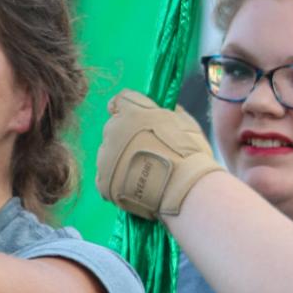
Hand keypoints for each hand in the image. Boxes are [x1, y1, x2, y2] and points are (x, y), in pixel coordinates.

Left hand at [96, 90, 220, 220]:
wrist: (184, 190)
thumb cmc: (190, 153)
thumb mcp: (184, 122)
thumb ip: (167, 112)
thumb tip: (162, 109)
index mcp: (132, 113)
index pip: (119, 102)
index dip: (127, 110)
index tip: (133, 119)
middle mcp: (113, 131)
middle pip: (113, 129)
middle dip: (126, 138)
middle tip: (147, 153)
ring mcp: (105, 157)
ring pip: (108, 155)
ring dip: (121, 161)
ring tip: (143, 175)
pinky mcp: (102, 181)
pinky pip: (106, 178)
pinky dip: (117, 182)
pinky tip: (135, 187)